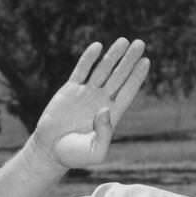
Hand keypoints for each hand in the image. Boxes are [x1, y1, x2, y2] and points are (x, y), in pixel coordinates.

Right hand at [30, 38, 149, 168]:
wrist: (49, 151)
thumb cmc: (74, 155)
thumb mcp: (95, 151)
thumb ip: (104, 134)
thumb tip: (105, 109)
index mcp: (111, 114)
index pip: (127, 91)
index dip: (137, 76)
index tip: (146, 61)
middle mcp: (101, 101)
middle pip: (119, 76)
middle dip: (129, 60)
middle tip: (140, 43)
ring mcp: (86, 94)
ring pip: (103, 70)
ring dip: (113, 55)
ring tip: (124, 41)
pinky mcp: (69, 90)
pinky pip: (81, 70)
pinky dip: (89, 58)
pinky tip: (98, 46)